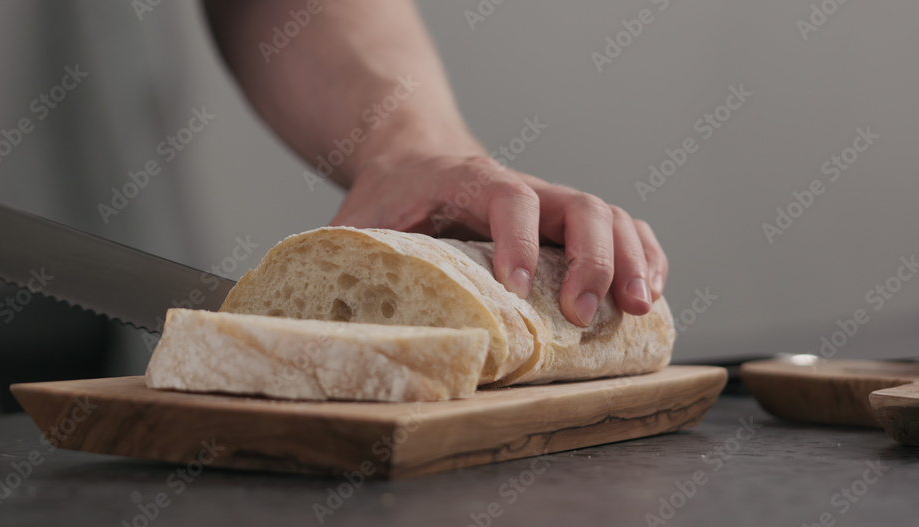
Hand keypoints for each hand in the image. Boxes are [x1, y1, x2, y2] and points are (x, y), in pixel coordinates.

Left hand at [328, 154, 667, 326]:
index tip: (516, 289)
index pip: (509, 199)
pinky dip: (645, 254)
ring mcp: (552, 202)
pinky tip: (650, 290)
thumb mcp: (360, 218)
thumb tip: (325, 313)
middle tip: (585, 315)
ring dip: (631, 260)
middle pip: (579, 205)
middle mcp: (523, 186)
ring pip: (611, 214)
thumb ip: (351, 255)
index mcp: (469, 181)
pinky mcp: (568, 220)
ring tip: (639, 308)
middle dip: (592, 260)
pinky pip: (624, 227)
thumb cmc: (392, 191)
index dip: (519, 241)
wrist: (416, 154)